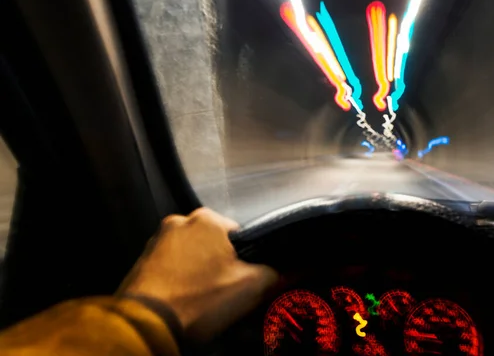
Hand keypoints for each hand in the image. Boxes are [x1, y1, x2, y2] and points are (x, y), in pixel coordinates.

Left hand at [119, 208, 277, 341]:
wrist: (147, 325)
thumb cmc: (199, 301)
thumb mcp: (251, 287)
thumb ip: (279, 273)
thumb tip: (299, 269)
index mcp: (208, 219)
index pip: (241, 236)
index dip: (247, 261)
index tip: (243, 281)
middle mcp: (180, 221)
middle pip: (215, 245)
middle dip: (221, 266)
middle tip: (223, 294)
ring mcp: (157, 240)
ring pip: (192, 256)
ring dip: (199, 273)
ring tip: (200, 299)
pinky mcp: (142, 260)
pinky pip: (171, 266)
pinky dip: (179, 280)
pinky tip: (182, 299)